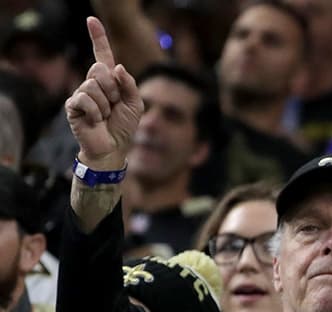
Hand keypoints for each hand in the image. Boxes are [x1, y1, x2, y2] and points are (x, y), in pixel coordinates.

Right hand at [64, 17, 142, 169]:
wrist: (113, 148)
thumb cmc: (124, 126)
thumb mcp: (136, 104)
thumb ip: (130, 84)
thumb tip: (118, 67)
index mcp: (109, 80)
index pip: (103, 55)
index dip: (98, 37)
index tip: (91, 20)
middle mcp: (93, 83)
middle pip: (100, 69)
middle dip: (112, 88)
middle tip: (114, 105)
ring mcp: (81, 93)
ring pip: (93, 85)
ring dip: (105, 103)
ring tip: (105, 115)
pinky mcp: (73, 105)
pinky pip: (85, 98)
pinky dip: (96, 111)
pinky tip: (96, 121)